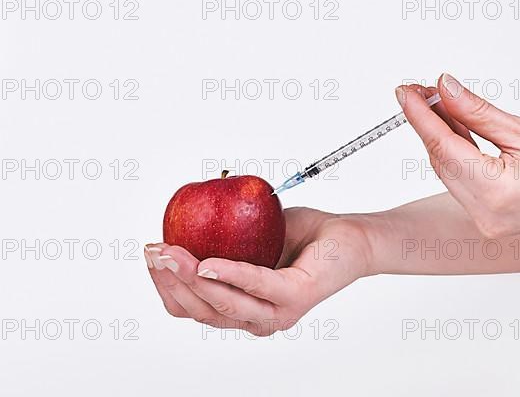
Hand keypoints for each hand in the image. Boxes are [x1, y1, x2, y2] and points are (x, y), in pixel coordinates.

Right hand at [144, 208, 371, 335]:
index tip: (150, 255)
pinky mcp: (295, 297)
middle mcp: (255, 318)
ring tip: (172, 252)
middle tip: (154, 250)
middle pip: (200, 310)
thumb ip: (216, 241)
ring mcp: (276, 312)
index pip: (191, 308)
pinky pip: (255, 286)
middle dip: (170, 280)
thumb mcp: (247, 238)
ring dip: (191, 277)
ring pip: (222, 303)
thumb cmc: (299, 238)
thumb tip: (178, 224)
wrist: (346, 237)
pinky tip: (208, 263)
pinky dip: (229, 274)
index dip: (165, 285)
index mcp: (241, 309)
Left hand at [396, 73, 519, 237]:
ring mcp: (486, 221)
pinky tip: (452, 129)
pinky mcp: (489, 220)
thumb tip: (445, 90)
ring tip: (435, 104)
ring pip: (448, 171)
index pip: (443, 146)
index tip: (405, 93)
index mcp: (496, 193)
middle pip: (441, 160)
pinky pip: (460, 182)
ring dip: (440, 137)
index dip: (420, 116)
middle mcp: (486, 214)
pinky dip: (455, 154)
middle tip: (420, 92)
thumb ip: (477, 112)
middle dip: (427, 123)